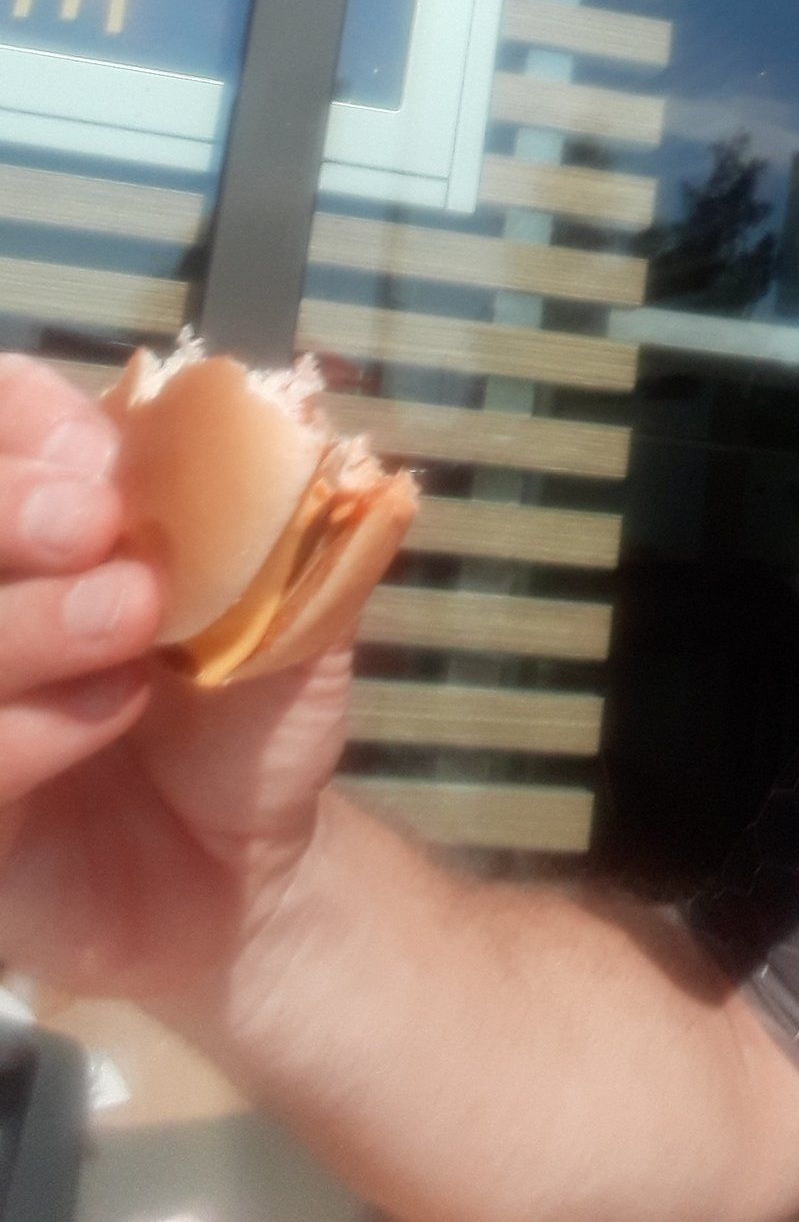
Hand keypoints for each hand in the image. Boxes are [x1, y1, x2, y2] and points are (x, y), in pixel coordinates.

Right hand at [0, 355, 349, 1002]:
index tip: (101, 452)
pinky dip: (26, 729)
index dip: (20, 422)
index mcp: (43, 524)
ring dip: (27, 617)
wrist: (255, 869)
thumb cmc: (249, 716)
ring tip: (135, 618)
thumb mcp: (285, 597)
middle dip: (7, 505)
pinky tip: (114, 712)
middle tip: (100, 522)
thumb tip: (281, 414)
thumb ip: (274, 511)